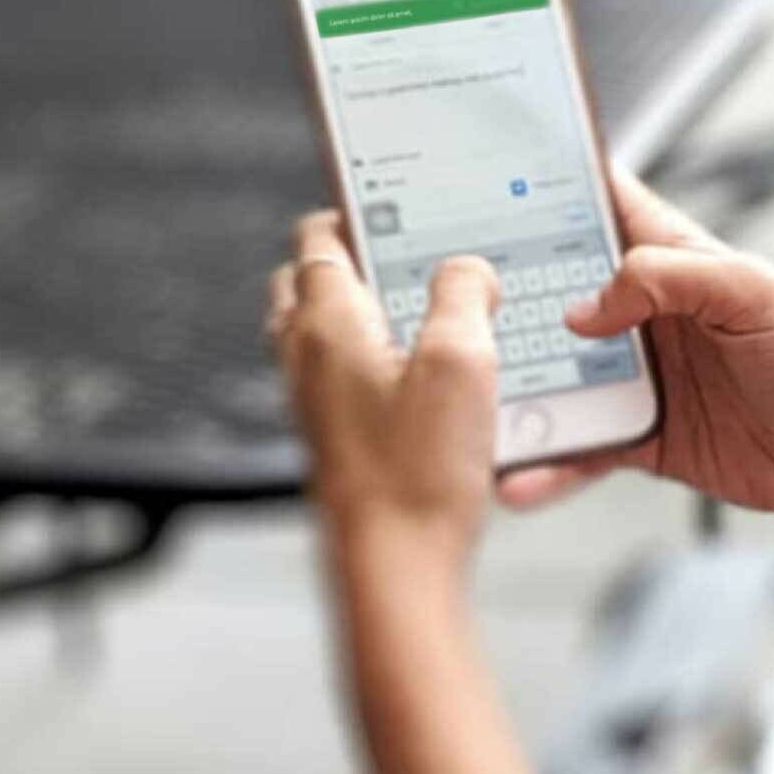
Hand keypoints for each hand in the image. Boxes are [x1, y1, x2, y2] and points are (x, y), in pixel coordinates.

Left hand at [269, 211, 501, 588]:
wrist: (393, 570)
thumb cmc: (416, 476)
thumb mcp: (461, 362)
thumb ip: (464, 296)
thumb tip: (467, 270)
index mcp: (327, 324)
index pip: (318, 239)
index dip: (353, 211)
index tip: (388, 203)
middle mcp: (306, 361)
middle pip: (306, 284)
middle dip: (351, 262)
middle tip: (404, 257)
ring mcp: (313, 406)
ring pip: (320, 335)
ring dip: (362, 316)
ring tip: (423, 319)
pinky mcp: (334, 444)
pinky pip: (340, 383)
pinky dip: (370, 365)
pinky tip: (423, 387)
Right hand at [499, 169, 773, 534]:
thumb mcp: (751, 292)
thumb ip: (668, 277)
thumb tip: (586, 306)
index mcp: (672, 258)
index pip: (600, 204)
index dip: (547, 187)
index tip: (480, 177)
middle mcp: (646, 314)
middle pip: (556, 291)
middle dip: (503, 293)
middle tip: (442, 299)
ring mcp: (640, 378)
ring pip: (557, 374)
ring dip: (515, 386)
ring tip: (465, 397)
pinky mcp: (642, 439)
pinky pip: (580, 448)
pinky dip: (547, 463)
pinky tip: (517, 475)